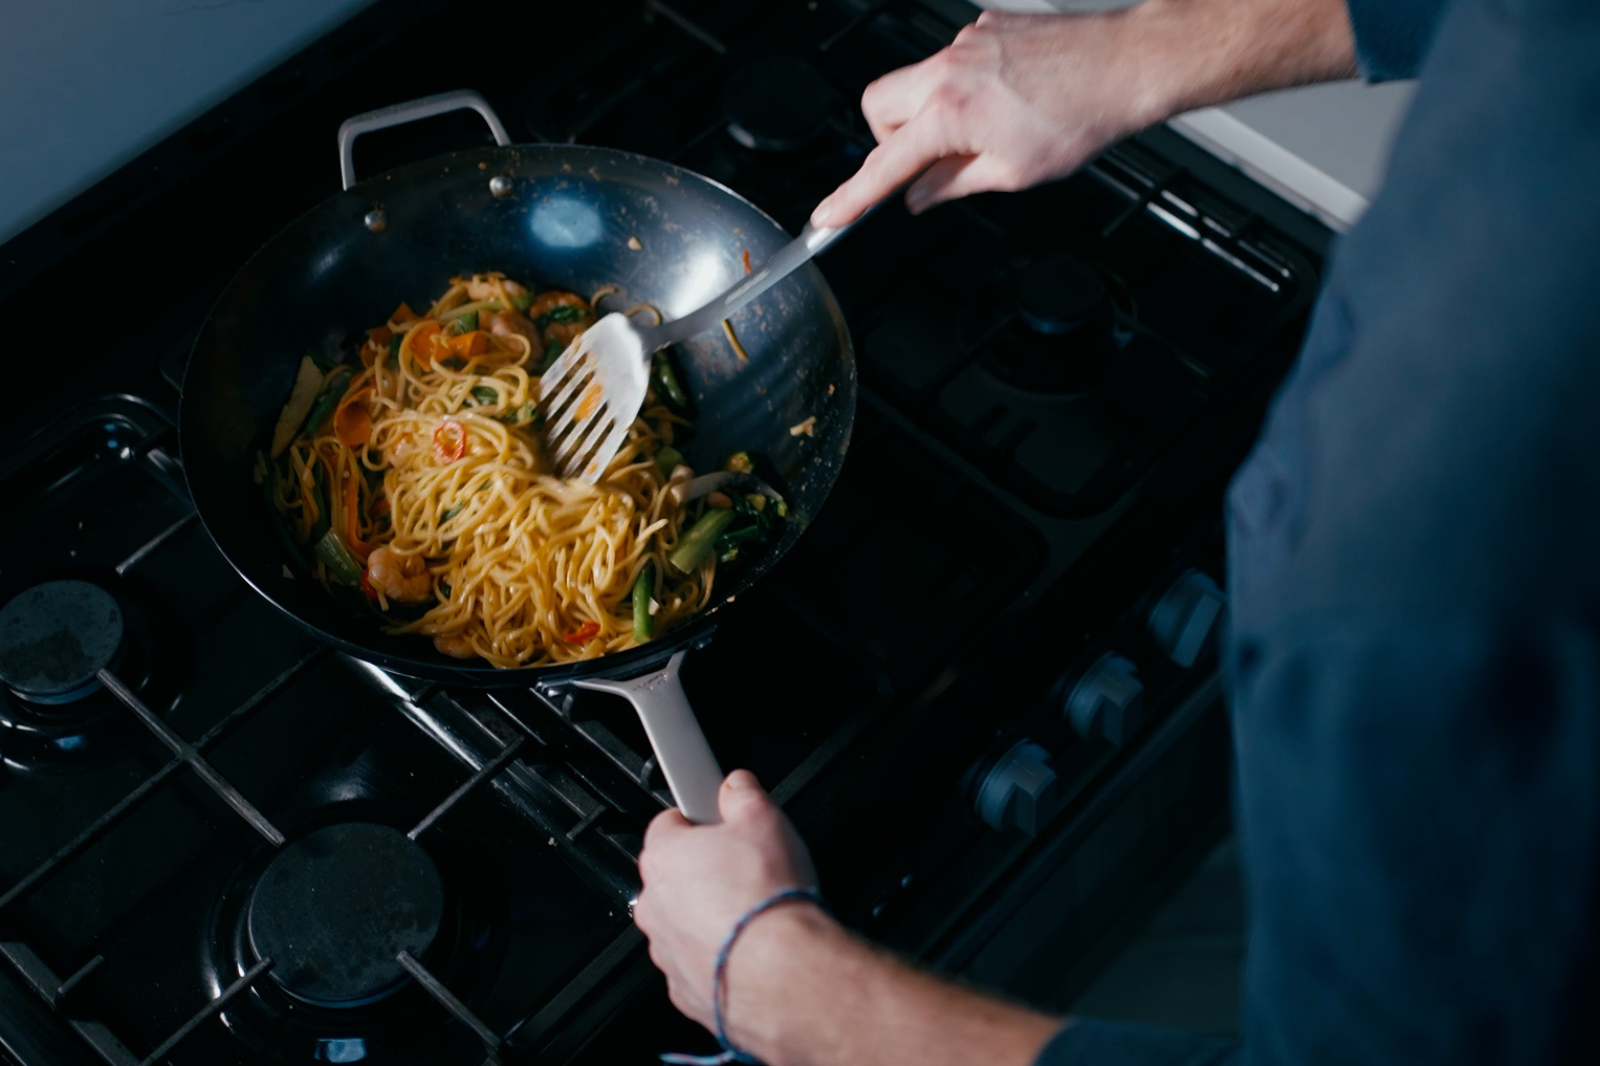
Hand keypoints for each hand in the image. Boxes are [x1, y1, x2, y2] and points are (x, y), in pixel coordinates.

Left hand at [634, 770, 819, 1029]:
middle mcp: (654, 905)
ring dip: (710, 914)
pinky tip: (749, 947)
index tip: (721, 825)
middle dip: (707, 870)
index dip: (701, 820)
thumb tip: (736, 785)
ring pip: (684, 921)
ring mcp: (666, 949)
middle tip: (747, 869)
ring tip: (752, 912)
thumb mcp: (764, 819)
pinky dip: (719, 954)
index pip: (669, 823)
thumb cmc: (767, 900)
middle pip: (676, 875)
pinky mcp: (684, 987)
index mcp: (664, 856)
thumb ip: (742, 793)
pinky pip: (697, 961)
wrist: (782, 970)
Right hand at [811, 0, 1356, 227]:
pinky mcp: (985, 27)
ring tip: (979, 134)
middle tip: (925, 163)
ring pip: (913, 81)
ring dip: (929, 114)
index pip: (884, 163)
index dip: (853, 197)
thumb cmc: (1083, 114)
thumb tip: (921, 195)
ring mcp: (965, 42)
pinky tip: (1004, 104)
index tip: (829, 217)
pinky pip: (951, 62)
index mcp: (951, 112)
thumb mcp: (1013, 173)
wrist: (1127, 64)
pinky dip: (962, 89)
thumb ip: (954, 185)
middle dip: (890, 139)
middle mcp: (949, 68)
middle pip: (879, 106)